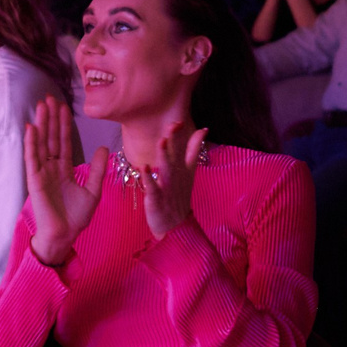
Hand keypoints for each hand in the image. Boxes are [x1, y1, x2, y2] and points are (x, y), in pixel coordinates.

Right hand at [24, 96, 98, 266]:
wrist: (64, 235)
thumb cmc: (76, 217)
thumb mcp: (93, 190)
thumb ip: (98, 169)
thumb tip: (104, 148)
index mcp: (64, 170)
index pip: (63, 142)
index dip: (63, 125)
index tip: (64, 107)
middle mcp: (51, 168)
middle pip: (50, 138)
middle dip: (50, 118)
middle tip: (50, 98)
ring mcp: (41, 173)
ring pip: (41, 144)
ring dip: (41, 124)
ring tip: (41, 106)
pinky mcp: (34, 181)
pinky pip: (32, 159)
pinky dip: (32, 143)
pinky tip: (31, 128)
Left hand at [133, 118, 208, 239]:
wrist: (176, 225)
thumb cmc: (179, 195)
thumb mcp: (189, 171)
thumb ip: (193, 150)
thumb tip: (203, 129)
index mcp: (184, 169)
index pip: (189, 149)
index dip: (190, 136)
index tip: (189, 121)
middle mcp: (177, 176)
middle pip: (176, 156)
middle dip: (175, 140)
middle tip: (174, 124)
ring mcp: (167, 187)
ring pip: (166, 169)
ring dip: (164, 156)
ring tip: (162, 141)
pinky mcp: (156, 198)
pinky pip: (152, 187)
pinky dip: (149, 178)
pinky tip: (144, 167)